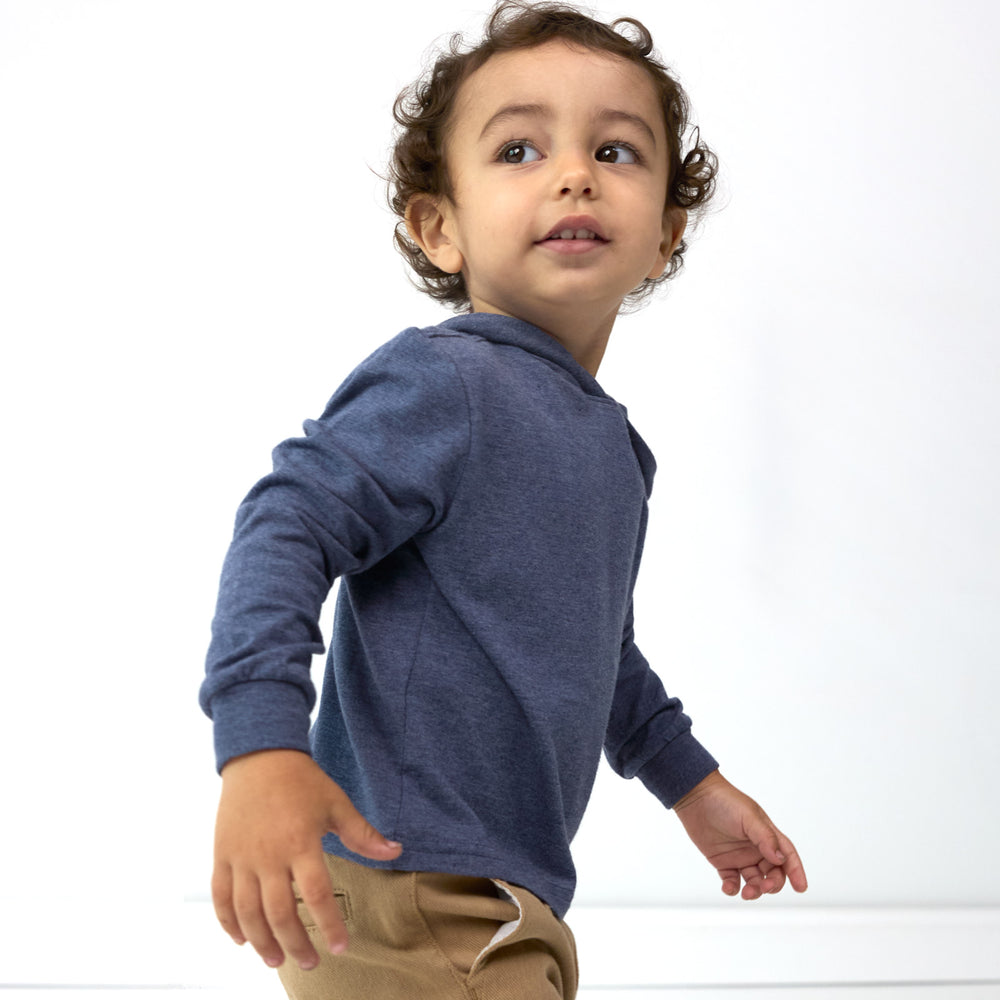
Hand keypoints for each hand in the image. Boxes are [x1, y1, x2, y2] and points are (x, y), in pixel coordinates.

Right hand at [211, 749, 402, 969]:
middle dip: (296, 945)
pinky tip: (241, 939)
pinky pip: (221, 897)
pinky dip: (228, 923)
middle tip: (310, 963)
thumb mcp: (336, 803)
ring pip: (248, 912)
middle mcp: (268, 855)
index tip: (341, 947)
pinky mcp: (222, 854)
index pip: (317, 894)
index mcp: (300, 842)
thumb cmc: (301, 780)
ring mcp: (241, 857)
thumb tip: (395, 851)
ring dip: (262, 942)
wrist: (259, 756)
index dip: (329, 925)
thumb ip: (362, 834)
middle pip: (280, 913)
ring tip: (276, 960)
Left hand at [673, 770, 806, 899]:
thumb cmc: (725, 801)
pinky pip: (732, 881)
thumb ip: (765, 838)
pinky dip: (733, 888)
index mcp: (766, 835)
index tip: (801, 888)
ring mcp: (739, 856)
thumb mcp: (749, 817)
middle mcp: (756, 848)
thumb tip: (780, 858)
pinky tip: (729, 887)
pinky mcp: (723, 862)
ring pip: (754, 881)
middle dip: (772, 884)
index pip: (787, 855)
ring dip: (754, 890)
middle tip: (764, 887)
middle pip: (773, 873)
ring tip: (747, 892)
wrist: (695, 796)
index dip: (796, 871)